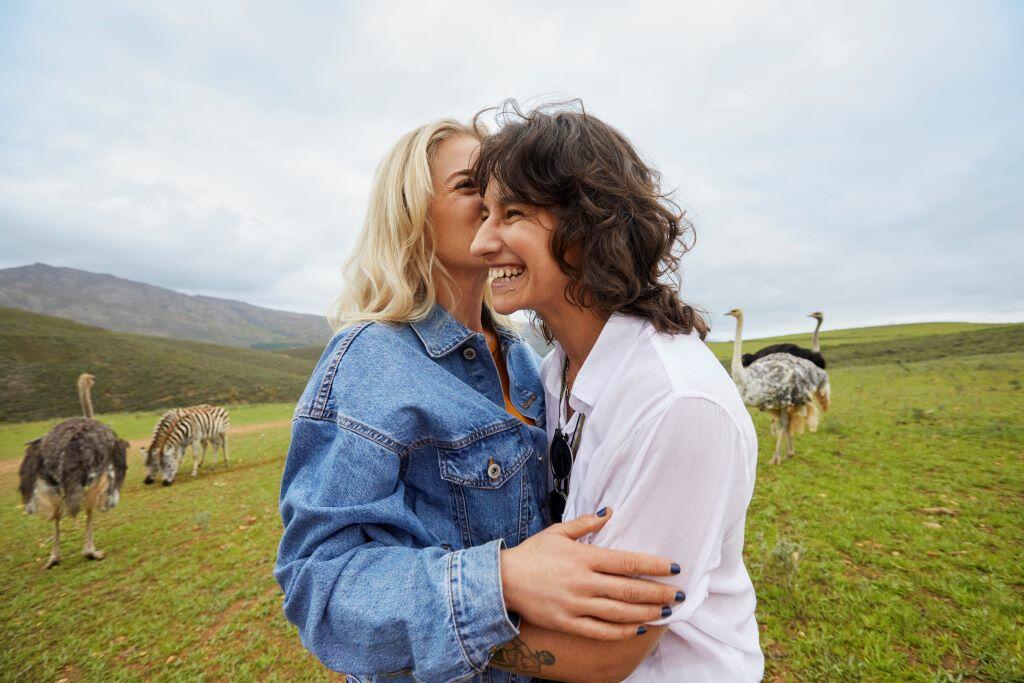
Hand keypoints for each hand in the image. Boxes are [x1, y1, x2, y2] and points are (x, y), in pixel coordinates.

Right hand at [500, 508, 682, 640]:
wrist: (503, 580)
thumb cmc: (532, 554)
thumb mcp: (557, 532)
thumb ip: (585, 523)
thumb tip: (609, 512)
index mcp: (584, 558)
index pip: (627, 562)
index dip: (654, 566)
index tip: (674, 568)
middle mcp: (584, 582)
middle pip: (629, 590)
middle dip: (658, 593)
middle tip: (679, 595)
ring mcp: (576, 605)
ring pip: (619, 612)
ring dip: (646, 613)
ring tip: (665, 612)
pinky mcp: (568, 623)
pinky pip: (600, 631)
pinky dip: (621, 631)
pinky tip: (637, 627)